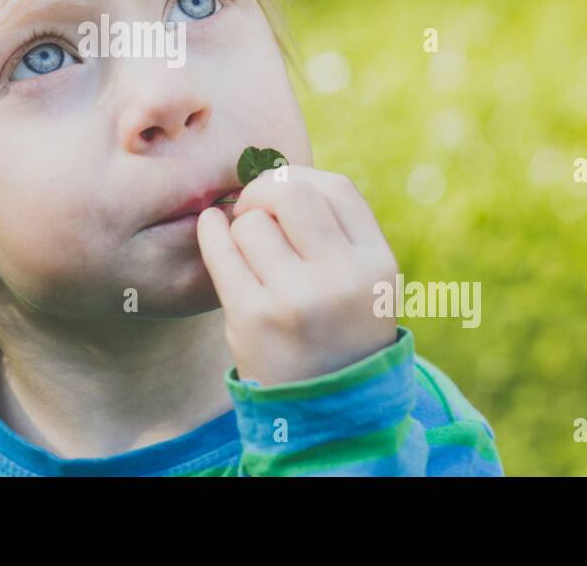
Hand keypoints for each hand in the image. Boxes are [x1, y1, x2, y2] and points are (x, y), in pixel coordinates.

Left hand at [196, 164, 399, 386]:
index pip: (335, 188)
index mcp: (376, 264)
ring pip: (252, 222)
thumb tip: (273, 172)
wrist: (325, 415)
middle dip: (263, 191)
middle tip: (252, 210)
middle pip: (293, 191)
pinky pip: (221, 250)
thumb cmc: (334, 334)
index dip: (301, 179)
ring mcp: (298, 298)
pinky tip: (210, 228)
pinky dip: (209, 232)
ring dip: (239, 227)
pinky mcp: (255, 317)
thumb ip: (333, 233)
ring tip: (246, 251)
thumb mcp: (360, 284)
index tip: (281, 195)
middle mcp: (343, 278)